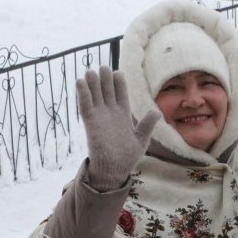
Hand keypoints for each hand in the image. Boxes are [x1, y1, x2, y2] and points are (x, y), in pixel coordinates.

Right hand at [76, 67, 159, 191]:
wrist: (114, 170)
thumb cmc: (128, 157)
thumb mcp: (141, 140)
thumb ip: (147, 125)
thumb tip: (156, 112)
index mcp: (123, 115)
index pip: (120, 94)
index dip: (119, 83)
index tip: (118, 73)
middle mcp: (110, 113)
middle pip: (107, 91)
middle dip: (105, 79)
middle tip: (104, 67)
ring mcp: (100, 117)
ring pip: (95, 95)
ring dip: (93, 83)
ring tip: (92, 70)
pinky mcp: (90, 123)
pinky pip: (85, 106)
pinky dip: (83, 94)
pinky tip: (81, 82)